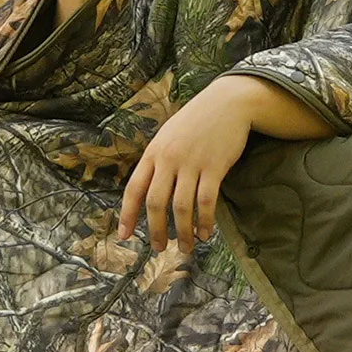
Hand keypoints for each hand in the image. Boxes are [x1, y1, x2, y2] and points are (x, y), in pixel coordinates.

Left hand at [119, 77, 255, 251]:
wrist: (227, 103)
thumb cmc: (196, 121)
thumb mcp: (168, 135)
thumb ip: (157, 160)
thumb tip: (148, 191)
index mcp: (153, 153)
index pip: (134, 189)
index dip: (127, 215)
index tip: (124, 236)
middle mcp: (169, 159)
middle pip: (156, 202)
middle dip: (156, 230)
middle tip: (159, 248)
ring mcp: (192, 163)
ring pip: (182, 206)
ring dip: (182, 231)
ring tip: (185, 247)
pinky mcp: (214, 167)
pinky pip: (207, 201)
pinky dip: (205, 220)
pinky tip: (205, 232)